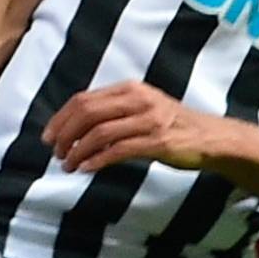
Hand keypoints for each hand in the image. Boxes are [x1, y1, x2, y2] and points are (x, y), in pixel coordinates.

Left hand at [43, 81, 220, 176]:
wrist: (211, 137)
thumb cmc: (171, 125)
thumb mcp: (140, 108)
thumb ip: (111, 112)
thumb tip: (72, 130)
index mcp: (129, 89)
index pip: (83, 100)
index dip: (60, 119)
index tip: (47, 137)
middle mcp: (138, 100)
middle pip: (87, 113)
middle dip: (64, 135)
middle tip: (56, 153)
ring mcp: (149, 120)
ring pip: (99, 133)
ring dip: (77, 151)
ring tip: (69, 165)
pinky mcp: (158, 142)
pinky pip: (119, 150)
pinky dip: (97, 160)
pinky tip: (86, 168)